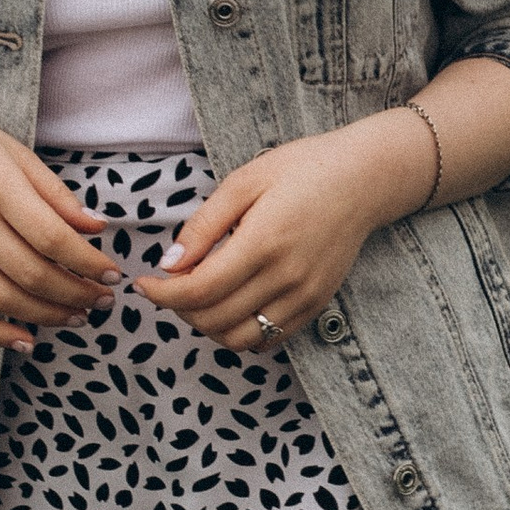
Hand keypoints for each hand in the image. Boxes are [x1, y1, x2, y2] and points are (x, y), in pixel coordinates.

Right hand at [0, 86, 113, 352]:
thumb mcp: (13, 152)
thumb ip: (55, 193)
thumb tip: (97, 228)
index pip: (53, 236)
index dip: (89, 262)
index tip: (113, 273)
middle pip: (31, 272)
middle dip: (76, 293)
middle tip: (103, 300)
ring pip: (1, 297)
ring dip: (46, 315)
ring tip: (77, 317)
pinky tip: (27, 341)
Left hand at [134, 118, 426, 351]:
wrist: (364, 179)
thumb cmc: (302, 170)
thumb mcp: (244, 181)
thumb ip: (204, 225)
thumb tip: (169, 264)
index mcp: (263, 241)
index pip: (199, 290)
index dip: (162, 294)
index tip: (145, 283)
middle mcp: (286, 277)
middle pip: (214, 320)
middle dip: (179, 309)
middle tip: (169, 285)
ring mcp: (304, 296)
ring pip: (241, 339)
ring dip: (208, 327)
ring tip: (198, 299)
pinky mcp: (316, 304)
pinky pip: (270, 339)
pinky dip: (241, 333)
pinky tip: (231, 306)